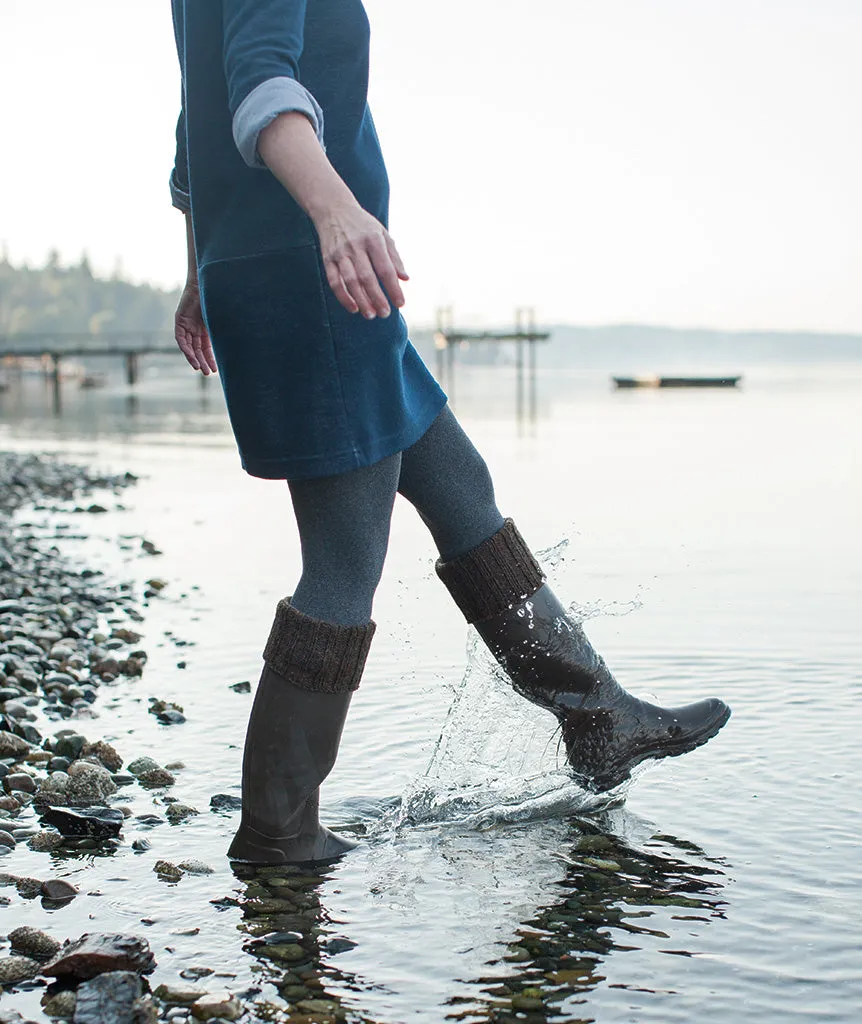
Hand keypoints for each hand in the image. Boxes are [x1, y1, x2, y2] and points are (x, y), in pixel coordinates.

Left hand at [174, 282, 216, 373]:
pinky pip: (181, 339)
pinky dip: (186, 349)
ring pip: (189, 347)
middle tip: (207, 373)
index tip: (216, 369)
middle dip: (202, 361)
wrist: (205, 284)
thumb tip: (244, 342)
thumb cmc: (215, 299)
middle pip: (197, 349)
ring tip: (199, 368)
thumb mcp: (220, 319)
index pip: (206, 347)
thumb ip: (224, 331)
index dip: (210, 358)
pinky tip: (191, 357)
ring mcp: (186, 325)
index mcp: (205, 328)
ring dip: (194, 358)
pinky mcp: (179, 322)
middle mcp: (195, 329)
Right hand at [313, 201, 408, 318]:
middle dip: (377, 298)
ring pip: (350, 281)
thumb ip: (394, 257)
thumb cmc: (363, 225)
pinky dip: (343, 296)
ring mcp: (340, 253)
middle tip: (385, 314)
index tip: (400, 304)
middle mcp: (356, 246)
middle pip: (367, 277)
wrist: (333, 209)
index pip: (385, 269)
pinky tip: (353, 308)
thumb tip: (405, 279)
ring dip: (361, 300)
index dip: (393, 288)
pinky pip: (334, 281)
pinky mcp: (328, 259)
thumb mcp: (383, 234)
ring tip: (371, 315)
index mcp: (374, 240)